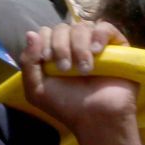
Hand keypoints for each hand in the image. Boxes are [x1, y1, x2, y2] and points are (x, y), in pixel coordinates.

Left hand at [19, 21, 136, 131]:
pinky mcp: (116, 46)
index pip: (46, 32)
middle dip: (60, 46)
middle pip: (62, 28)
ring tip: (85, 69)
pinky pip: (105, 27)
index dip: (45, 41)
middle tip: (66, 69)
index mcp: (55, 53)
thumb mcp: (37, 89)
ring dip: (79, 46)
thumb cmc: (67, 105)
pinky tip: (97, 51)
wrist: (96, 117)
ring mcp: (95, 44)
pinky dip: (99, 35)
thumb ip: (28, 62)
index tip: (47, 59)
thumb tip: (31, 34)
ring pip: (82, 27)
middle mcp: (74, 45)